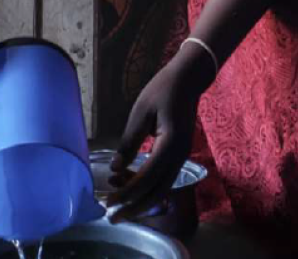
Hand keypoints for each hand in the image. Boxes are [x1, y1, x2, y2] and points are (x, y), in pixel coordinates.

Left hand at [106, 47, 212, 222]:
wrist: (188, 79)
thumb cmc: (163, 90)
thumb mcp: (141, 112)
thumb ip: (129, 141)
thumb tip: (115, 169)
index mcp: (170, 144)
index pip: (147, 178)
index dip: (127, 193)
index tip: (108, 202)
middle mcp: (180, 155)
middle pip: (158, 192)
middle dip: (135, 207)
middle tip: (112, 218)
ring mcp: (182, 156)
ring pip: (162, 188)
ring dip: (140, 198)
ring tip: (116, 199)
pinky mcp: (179, 154)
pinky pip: (164, 178)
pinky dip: (147, 186)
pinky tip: (128, 181)